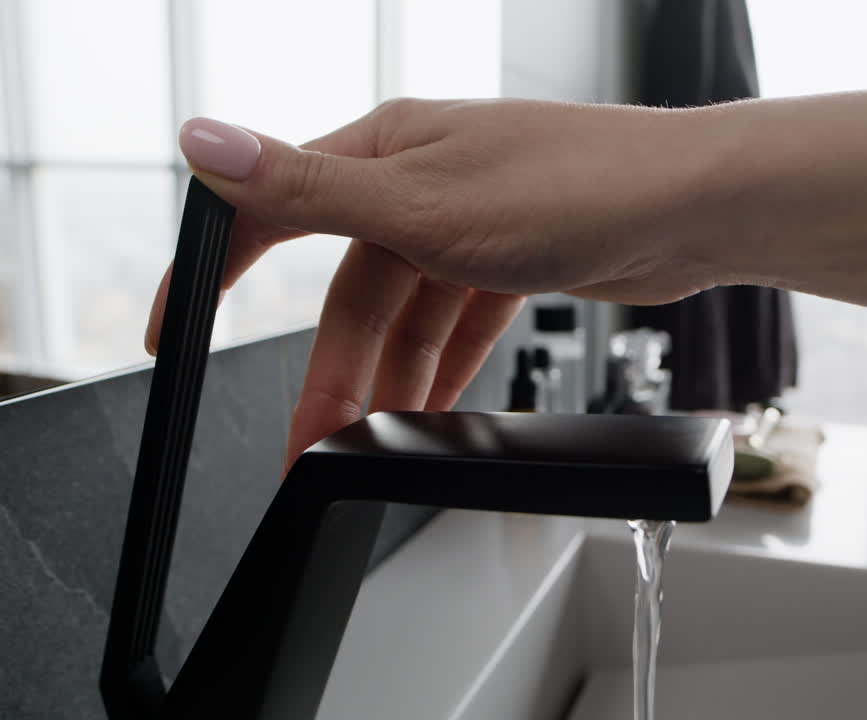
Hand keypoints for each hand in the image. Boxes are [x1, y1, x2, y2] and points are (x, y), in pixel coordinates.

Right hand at [146, 99, 722, 465]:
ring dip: (386, 383)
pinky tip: (428, 408)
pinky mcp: (513, 259)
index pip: (271, 211)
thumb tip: (200, 141)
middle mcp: (421, 179)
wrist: (694, 210)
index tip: (172, 329)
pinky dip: (440, 367)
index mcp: (384, 147)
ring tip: (371, 445)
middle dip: (329, 373)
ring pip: (405, 317)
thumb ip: (305, 187)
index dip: (213, 274)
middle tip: (310, 444)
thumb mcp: (418, 199)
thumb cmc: (573, 184)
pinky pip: (456, 323)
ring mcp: (470, 222)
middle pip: (350, 292)